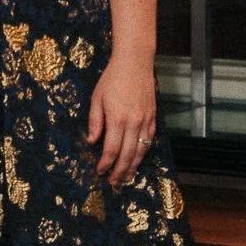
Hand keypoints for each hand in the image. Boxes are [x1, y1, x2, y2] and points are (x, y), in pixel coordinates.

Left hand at [85, 53, 156, 186]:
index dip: (106, 163)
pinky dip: (143, 153)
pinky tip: (137, 160)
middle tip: (113, 182)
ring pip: (141, 150)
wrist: (135, 63)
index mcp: (117, 118)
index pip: (112, 149)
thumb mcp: (97, 98)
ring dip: (133, 166)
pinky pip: (149, 140)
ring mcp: (146, 120)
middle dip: (119, 171)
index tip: (100, 171)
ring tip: (126, 177)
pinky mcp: (153, 117)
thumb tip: (92, 141)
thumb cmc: (112, 79)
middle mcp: (134, 122)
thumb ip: (95, 121)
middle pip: (128, 154)